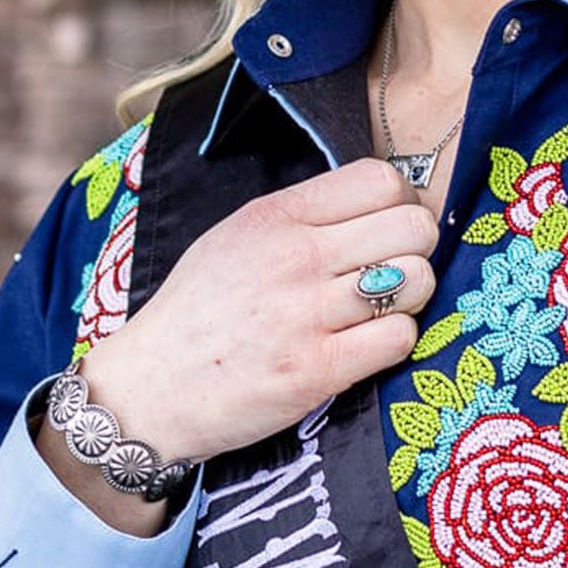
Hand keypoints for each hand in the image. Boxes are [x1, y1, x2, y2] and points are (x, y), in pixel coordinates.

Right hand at [83, 157, 441, 465]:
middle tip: (392, 272)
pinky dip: (394, 342)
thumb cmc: (200, 312)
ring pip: (416, 279)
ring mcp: (307, 314)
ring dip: (410, 297)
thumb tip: (378, 203)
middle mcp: (295, 257)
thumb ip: (303, 217)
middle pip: (412, 225)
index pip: (380, 179)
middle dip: (415, 248)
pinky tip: (366, 346)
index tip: (385, 228)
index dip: (399, 202)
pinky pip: (399, 338)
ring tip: (380, 311)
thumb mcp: (237, 237)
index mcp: (276, 216)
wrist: (151, 388)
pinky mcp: (318, 370)